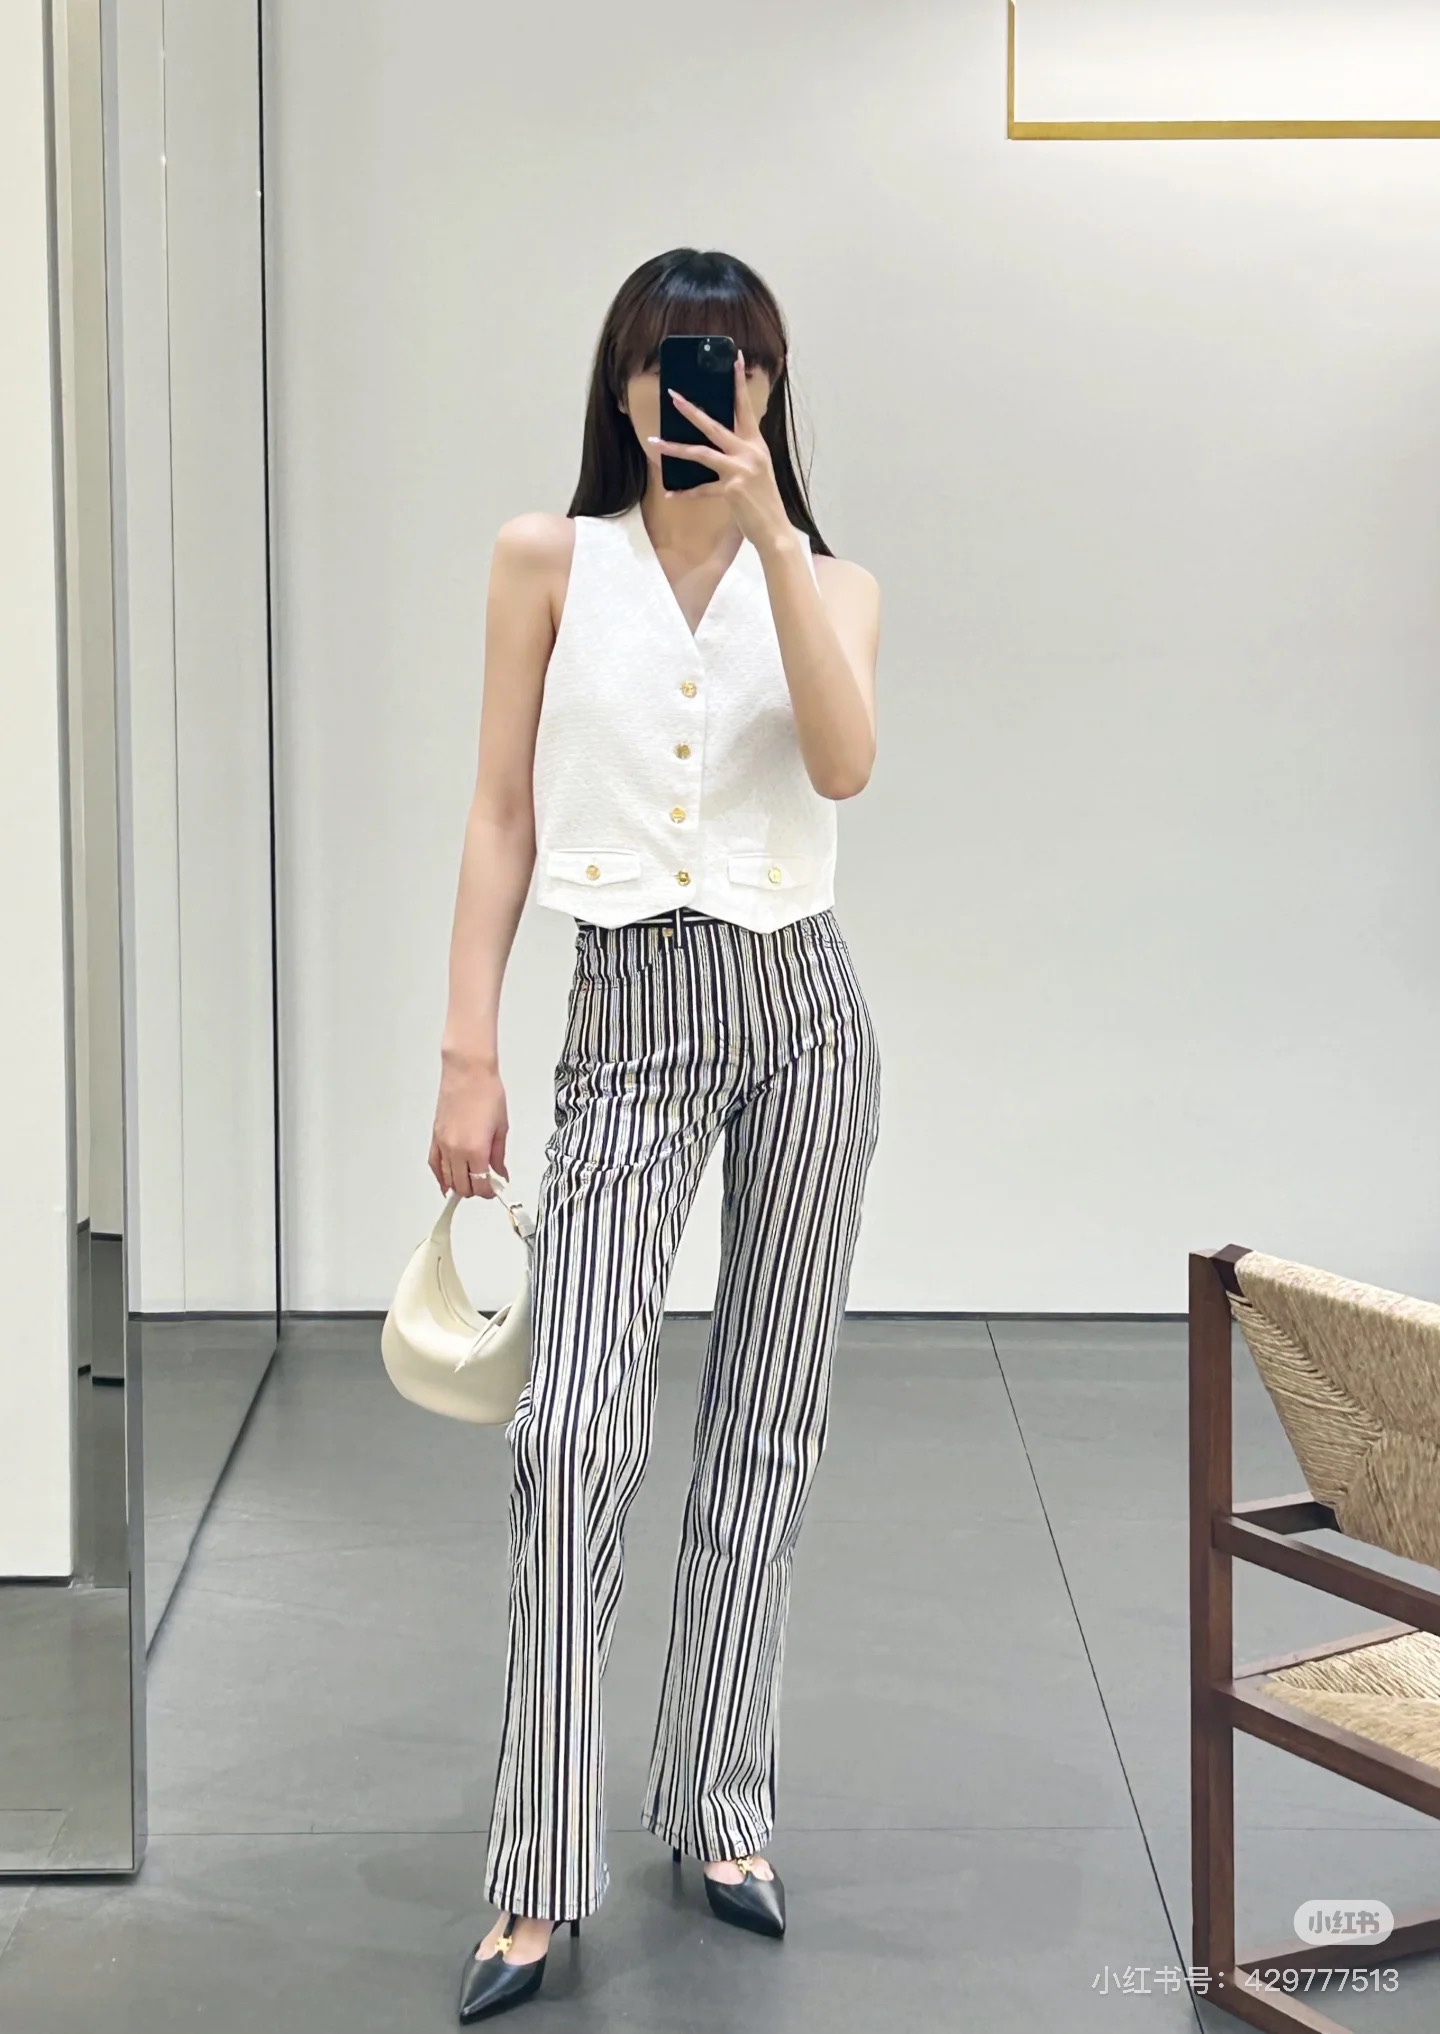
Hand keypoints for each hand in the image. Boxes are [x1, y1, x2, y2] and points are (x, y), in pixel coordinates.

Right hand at [429, 1058, 508, 1197]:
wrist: (468, 1072)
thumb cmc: (486, 1092)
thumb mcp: (501, 1127)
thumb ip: (498, 1155)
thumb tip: (500, 1173)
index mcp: (476, 1150)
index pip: (481, 1185)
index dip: (489, 1192)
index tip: (496, 1189)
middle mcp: (456, 1150)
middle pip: (463, 1186)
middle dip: (476, 1190)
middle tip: (487, 1184)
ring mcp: (443, 1145)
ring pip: (447, 1179)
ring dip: (459, 1185)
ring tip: (471, 1182)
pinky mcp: (435, 1137)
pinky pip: (434, 1164)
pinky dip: (440, 1176)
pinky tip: (446, 1182)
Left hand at [647, 350, 790, 550]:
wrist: (775, 530)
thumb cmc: (764, 501)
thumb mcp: (757, 470)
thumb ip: (741, 454)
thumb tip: (717, 442)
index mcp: (756, 445)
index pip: (746, 408)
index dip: (738, 383)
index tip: (734, 359)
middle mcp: (749, 453)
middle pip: (715, 426)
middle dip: (691, 410)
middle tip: (673, 396)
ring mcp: (740, 471)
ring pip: (702, 453)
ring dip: (675, 448)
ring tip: (655, 441)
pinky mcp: (732, 490)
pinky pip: (701, 489)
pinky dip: (685, 493)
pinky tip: (670, 494)